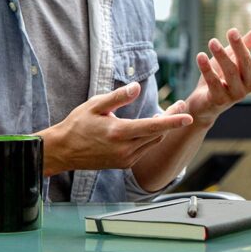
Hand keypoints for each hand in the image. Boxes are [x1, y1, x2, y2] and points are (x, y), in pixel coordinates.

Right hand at [39, 82, 193, 175]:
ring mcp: (125, 159)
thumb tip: (137, 87)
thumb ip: (118, 97)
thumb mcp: (95, 105)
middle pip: (158, 134)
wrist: (62, 151)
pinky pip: (145, 149)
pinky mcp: (124, 164)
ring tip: (168, 113)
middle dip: (172, 120)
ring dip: (163, 129)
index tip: (189, 117)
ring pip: (153, 143)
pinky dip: (151, 138)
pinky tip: (151, 126)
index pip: (153, 127)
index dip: (173, 121)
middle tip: (181, 105)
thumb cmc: (77, 124)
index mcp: (118, 133)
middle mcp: (124, 149)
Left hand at [185, 22, 250, 126]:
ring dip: (220, 55)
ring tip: (212, 41)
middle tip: (232, 31)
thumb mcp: (234, 56)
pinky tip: (200, 56)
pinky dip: (206, 68)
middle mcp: (248, 85)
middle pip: (246, 62)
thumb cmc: (221, 76)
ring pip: (230, 72)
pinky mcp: (219, 100)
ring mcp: (235, 94)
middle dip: (239, 46)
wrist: (203, 103)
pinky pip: (213, 82)